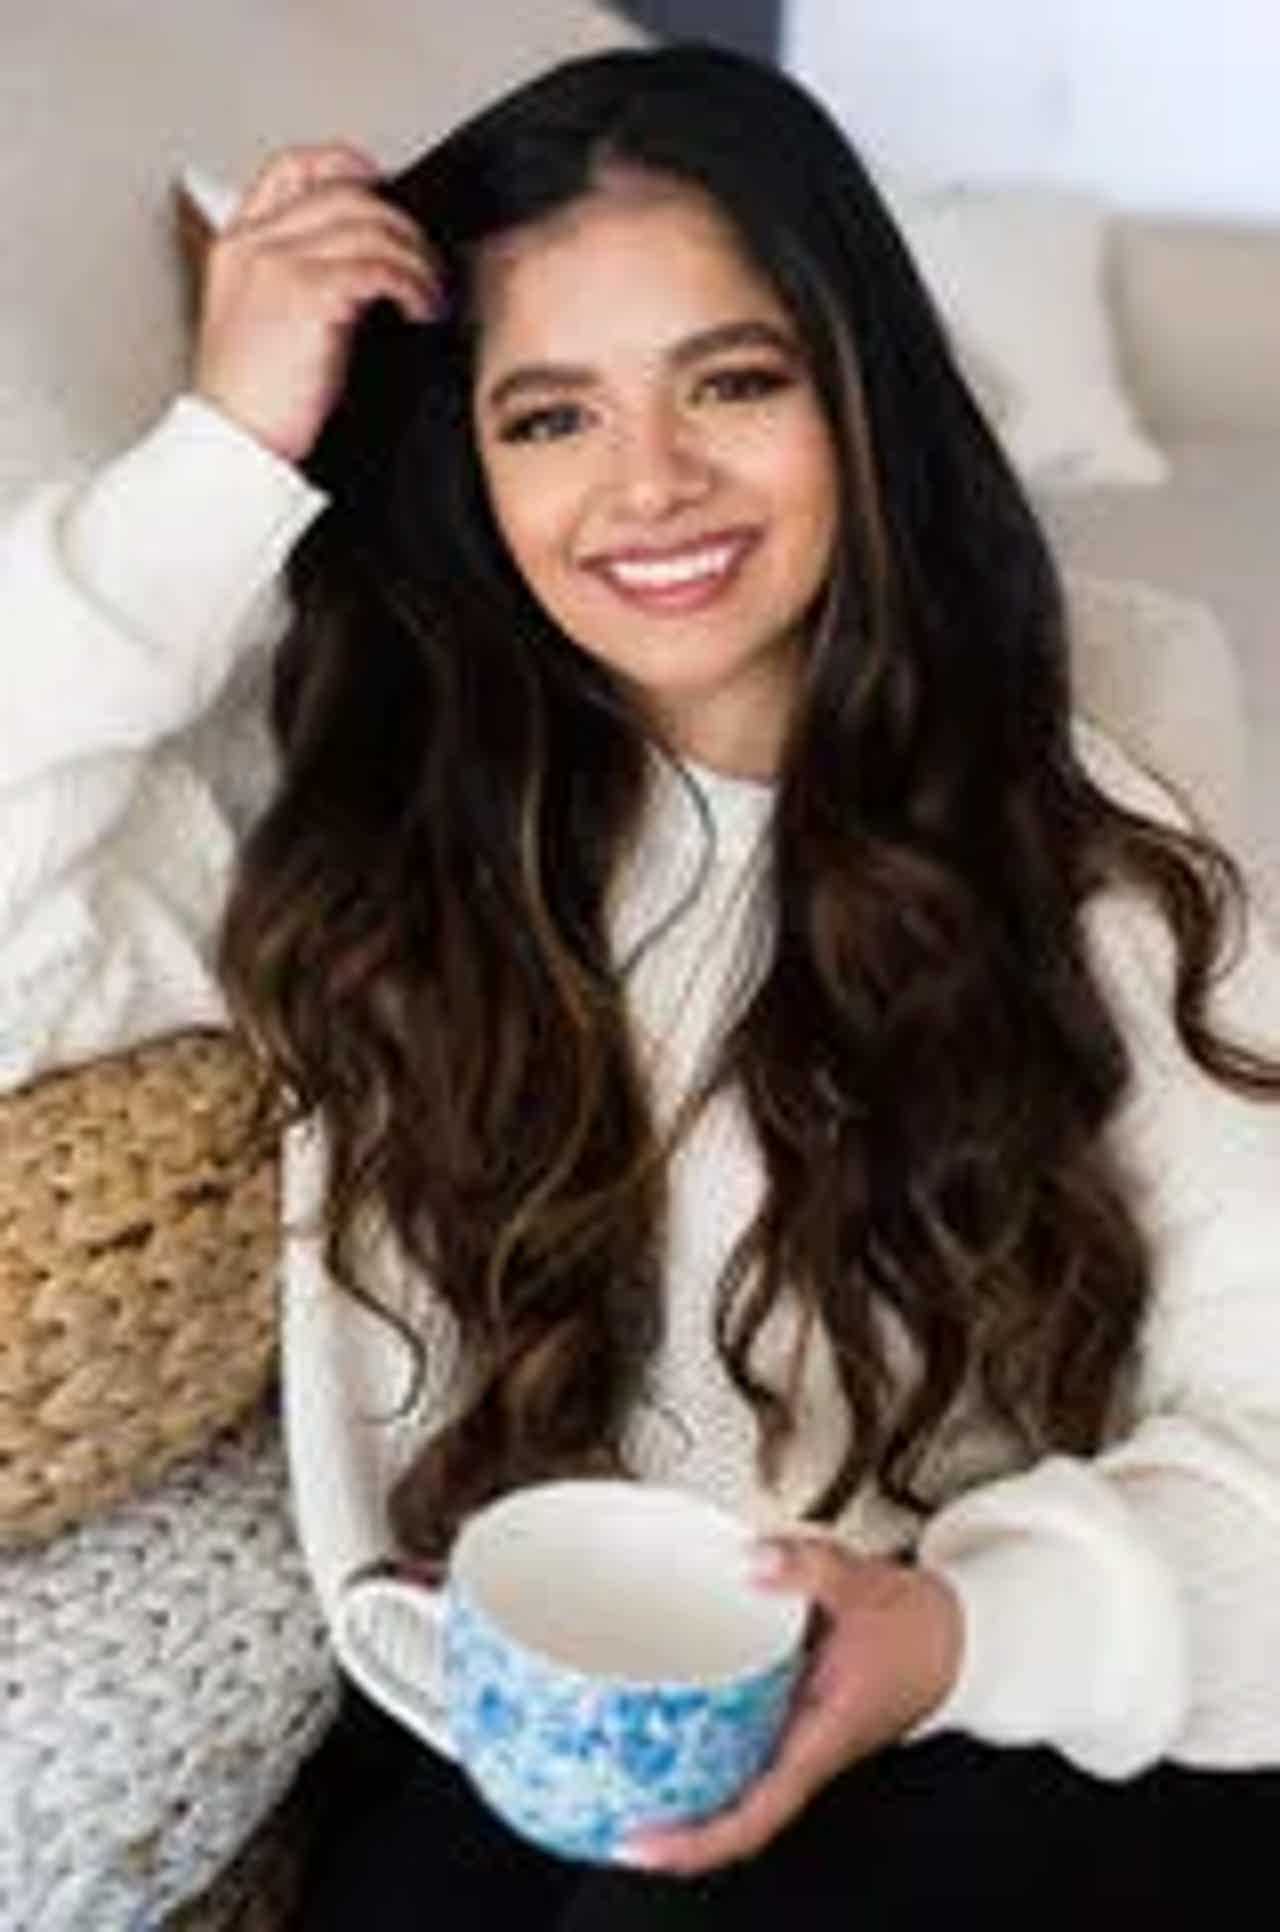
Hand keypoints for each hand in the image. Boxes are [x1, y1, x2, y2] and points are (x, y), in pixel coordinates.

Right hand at [193, 142, 441, 464]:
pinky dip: (414, 285)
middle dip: (400, 223)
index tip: (383, 185)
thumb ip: (298, 280)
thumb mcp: (264, 323)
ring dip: (416, 258)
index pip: (292, 169)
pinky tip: (422, 309)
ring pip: (371, 227)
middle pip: (345, 193)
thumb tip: (364, 270)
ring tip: (430, 292)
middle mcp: (255, 242)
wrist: (233, 441)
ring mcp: (279, 263)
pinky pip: (381, 267)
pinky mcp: (308, 293)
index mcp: (237, 243)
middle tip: (426, 259)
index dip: (344, 165)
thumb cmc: (253, 400)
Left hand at [622, 1538, 962, 1876]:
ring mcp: (792, 1737)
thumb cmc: (916, 1628)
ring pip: (730, 1783)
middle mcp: (800, 1750)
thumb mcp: (864, 1585)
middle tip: (603, 1809)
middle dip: (669, 1825)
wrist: (955, 1637)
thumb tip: (755, 1562)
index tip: (641, 1841)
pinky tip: (659, 1717)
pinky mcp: (787, 1715)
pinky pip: (736, 1744)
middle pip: (729, 1814)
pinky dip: (696, 1742)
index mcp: (819, 1740)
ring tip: (613, 1770)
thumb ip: (810, 1567)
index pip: (753, 1815)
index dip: (694, 1841)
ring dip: (677, 1787)